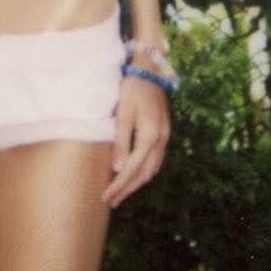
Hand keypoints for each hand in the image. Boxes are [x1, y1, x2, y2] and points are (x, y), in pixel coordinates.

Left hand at [101, 71, 170, 207]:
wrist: (150, 69)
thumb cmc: (132, 88)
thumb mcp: (123, 114)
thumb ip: (120, 142)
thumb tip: (117, 169)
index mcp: (150, 136)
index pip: (132, 170)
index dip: (119, 186)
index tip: (106, 196)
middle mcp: (161, 140)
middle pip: (144, 174)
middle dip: (127, 189)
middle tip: (111, 201)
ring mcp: (165, 136)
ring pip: (152, 169)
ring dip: (137, 183)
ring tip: (121, 192)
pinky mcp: (164, 131)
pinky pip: (156, 160)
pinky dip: (145, 171)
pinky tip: (136, 173)